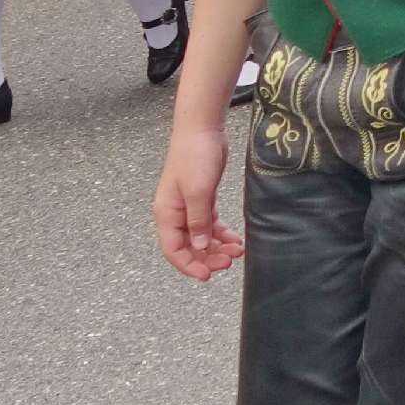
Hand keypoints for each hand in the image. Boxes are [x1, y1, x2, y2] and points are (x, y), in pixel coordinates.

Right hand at [151, 124, 245, 280]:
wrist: (202, 129)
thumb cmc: (195, 156)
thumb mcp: (198, 191)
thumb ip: (198, 220)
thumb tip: (199, 246)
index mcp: (167, 214)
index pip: (173, 250)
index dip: (189, 265)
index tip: (208, 275)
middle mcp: (175, 214)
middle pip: (188, 246)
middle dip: (207, 257)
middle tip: (229, 261)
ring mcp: (188, 207)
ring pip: (201, 237)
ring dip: (217, 247)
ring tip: (237, 251)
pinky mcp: (203, 199)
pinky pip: (210, 224)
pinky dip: (221, 234)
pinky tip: (235, 239)